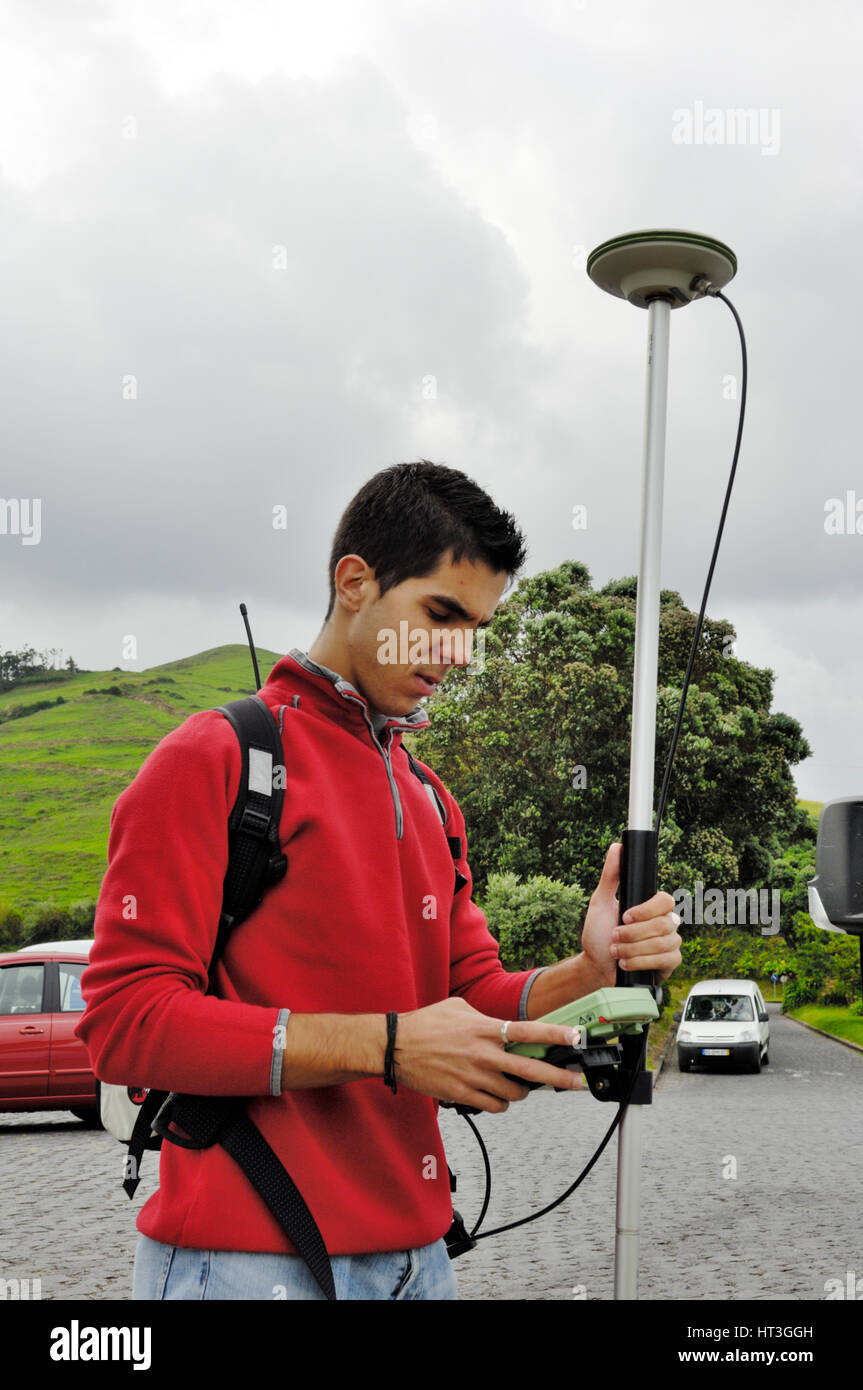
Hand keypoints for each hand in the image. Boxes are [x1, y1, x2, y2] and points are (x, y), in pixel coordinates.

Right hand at [394, 997, 583, 1113]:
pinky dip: (500, 1103)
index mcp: (485, 1029)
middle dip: (558, 1078)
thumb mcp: (458, 1008)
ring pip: (514, 1093)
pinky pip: (493, 1106)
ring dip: (521, 1092)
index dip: (555, 1034)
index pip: (528, 1031)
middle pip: (531, 1070)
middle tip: (574, 1082)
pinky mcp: (462, 1094)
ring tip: (519, 1086)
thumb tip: (502, 1026)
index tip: (574, 1037)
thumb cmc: (425, 1024)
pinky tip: (497, 1096)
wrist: (396, 1046)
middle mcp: (484, 1054)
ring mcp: (474, 1076)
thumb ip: (485, 1018)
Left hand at [581, 842, 681, 985]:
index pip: (665, 900)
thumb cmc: (598, 934)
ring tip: (617, 952)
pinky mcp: (670, 963)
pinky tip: (627, 964)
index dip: (646, 910)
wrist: (596, 966)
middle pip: (664, 924)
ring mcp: (670, 943)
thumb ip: (610, 876)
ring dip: (633, 950)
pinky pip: (667, 960)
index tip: (624, 917)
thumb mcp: (600, 902)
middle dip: (633, 935)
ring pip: (664, 943)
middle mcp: (664, 923)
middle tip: (615, 937)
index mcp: (650, 907)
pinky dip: (641, 962)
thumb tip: (616, 847)